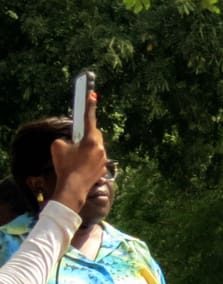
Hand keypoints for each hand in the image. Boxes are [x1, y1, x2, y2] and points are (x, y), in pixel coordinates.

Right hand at [48, 92, 105, 214]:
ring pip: (96, 147)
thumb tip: (70, 140)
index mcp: (92, 140)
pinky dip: (88, 158)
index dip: (90, 106)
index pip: (89, 119)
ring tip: (75, 156)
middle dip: (86, 134)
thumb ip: (65, 138)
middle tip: (76, 139)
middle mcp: (101, 148)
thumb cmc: (65, 166)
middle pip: (94, 134)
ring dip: (86, 147)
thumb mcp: (58, 146)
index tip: (92, 95)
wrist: (73, 188)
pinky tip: (78, 164)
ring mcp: (103, 159)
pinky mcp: (103, 168)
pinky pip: (95, 158)